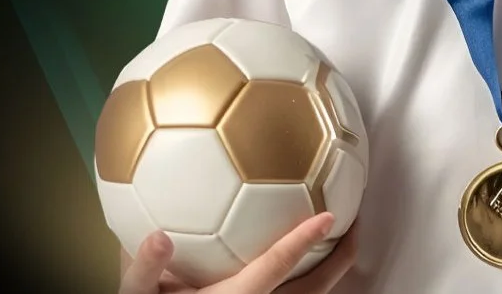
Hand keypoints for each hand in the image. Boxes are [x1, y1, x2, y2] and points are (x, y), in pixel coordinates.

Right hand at [119, 212, 357, 293]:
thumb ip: (144, 267)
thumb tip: (158, 236)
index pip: (276, 266)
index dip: (302, 241)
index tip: (330, 216)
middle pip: (312, 290)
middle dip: (339, 260)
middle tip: (356, 227)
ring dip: (330, 271)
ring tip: (343, 242)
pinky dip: (309, 280)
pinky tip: (307, 261)